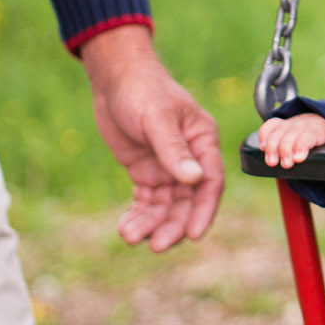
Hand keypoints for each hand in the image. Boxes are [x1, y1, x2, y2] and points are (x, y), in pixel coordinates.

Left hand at [79, 24, 224, 252]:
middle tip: (156, 245)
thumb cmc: (142, 89)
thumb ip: (174, 149)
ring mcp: (167, 167)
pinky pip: (146, 201)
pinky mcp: (146, 172)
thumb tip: (193, 180)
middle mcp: (189, 159)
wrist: (115, 79)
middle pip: (187, 202)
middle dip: (173, 225)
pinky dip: (138, 215)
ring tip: (129, 236)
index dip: (203, 211)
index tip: (192, 235)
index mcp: (202, 142)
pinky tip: (125, 226)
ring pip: (165, 206)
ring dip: (151, 223)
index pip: (210, 182)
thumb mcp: (157, 118)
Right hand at [257, 111, 324, 167]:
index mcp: (323, 129)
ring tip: (271, 162)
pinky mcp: (282, 124)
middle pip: (293, 132)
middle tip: (285, 165)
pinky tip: (262, 147)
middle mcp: (306, 122)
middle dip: (286, 149)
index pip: (311, 133)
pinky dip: (264, 134)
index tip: (297, 159)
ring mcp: (293, 122)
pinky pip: (271, 125)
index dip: (302, 144)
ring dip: (272, 145)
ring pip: (279, 130)